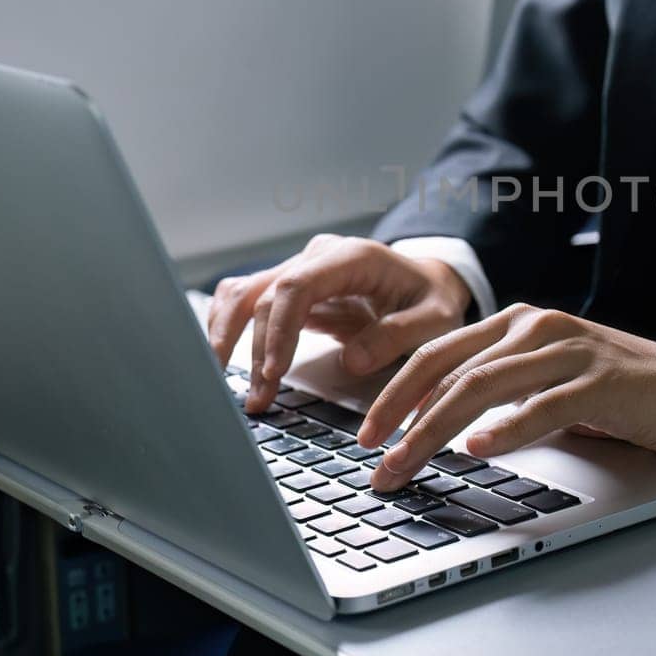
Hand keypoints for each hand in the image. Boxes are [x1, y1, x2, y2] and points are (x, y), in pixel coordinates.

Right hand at [206, 235, 472, 412]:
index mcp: (353, 257)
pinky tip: (220, 360)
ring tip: (229, 385)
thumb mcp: (435, 319)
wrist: (427, 283)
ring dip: (229, 338)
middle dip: (257, 349)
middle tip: (259, 398)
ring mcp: (299, 269)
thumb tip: (352, 362)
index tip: (275, 372)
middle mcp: (318, 257)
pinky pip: (245, 299)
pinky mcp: (289, 288)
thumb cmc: (431, 300)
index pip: (298, 286)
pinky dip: (228, 327)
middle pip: (266, 295)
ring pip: (245, 294)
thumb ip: (398, 335)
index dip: (280, 329)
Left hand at [357, 304, 655, 491]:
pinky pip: (542, 404)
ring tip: (408, 463)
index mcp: (514, 323)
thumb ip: (495, 391)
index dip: (393, 394)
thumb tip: (430, 428)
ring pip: (482, 386)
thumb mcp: (542, 381)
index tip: (365, 435)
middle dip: (402, 418)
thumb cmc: (613, 391)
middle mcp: (534, 326)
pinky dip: (506, 428)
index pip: (435, 354)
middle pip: (448, 370)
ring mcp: (567, 350)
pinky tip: (479, 448)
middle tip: (375, 460)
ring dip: (436, 430)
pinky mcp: (599, 380)